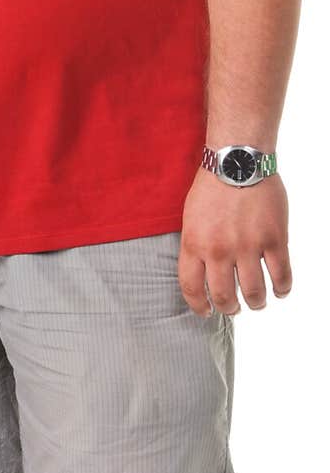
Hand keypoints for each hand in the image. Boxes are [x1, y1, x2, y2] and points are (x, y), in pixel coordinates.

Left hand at [178, 168, 291, 315]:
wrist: (237, 159)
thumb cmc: (211, 186)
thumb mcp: (190, 216)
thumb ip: (196, 245)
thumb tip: (201, 273)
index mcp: (194, 243)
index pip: (192, 288)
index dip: (200, 306)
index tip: (207, 312)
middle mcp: (219, 250)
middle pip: (224, 296)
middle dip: (230, 308)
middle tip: (235, 308)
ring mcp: (248, 246)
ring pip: (254, 293)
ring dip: (256, 302)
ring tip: (257, 301)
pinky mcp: (274, 239)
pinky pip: (281, 276)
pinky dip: (282, 289)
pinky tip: (279, 289)